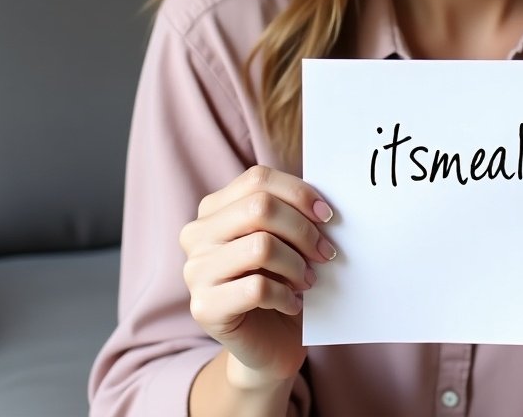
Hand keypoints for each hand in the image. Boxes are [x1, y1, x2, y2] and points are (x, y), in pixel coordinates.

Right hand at [179, 165, 337, 387]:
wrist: (267, 342)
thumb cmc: (279, 279)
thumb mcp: (284, 238)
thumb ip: (291, 212)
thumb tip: (321, 203)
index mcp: (214, 208)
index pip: (258, 179)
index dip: (298, 193)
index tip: (327, 215)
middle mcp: (197, 234)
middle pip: (260, 208)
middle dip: (302, 229)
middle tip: (324, 253)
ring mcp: (195, 271)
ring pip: (261, 247)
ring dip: (296, 265)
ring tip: (308, 280)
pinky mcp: (203, 308)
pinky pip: (257, 289)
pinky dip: (285, 295)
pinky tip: (292, 303)